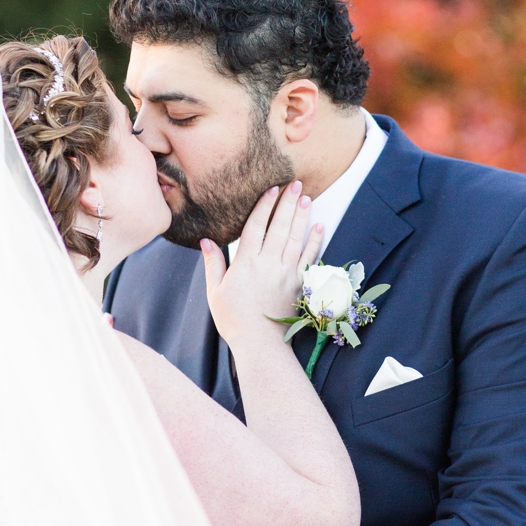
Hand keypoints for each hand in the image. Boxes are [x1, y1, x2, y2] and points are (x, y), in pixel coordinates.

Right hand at [201, 181, 323, 348]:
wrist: (259, 343)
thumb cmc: (233, 319)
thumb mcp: (215, 291)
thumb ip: (213, 263)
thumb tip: (205, 240)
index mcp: (246, 263)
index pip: (256, 226)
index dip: (264, 206)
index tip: (271, 189)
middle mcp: (268, 263)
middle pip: (279, 226)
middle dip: (287, 202)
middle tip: (295, 183)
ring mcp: (287, 272)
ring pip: (296, 237)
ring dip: (302, 215)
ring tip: (306, 197)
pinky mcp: (300, 283)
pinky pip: (310, 257)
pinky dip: (316, 240)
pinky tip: (320, 225)